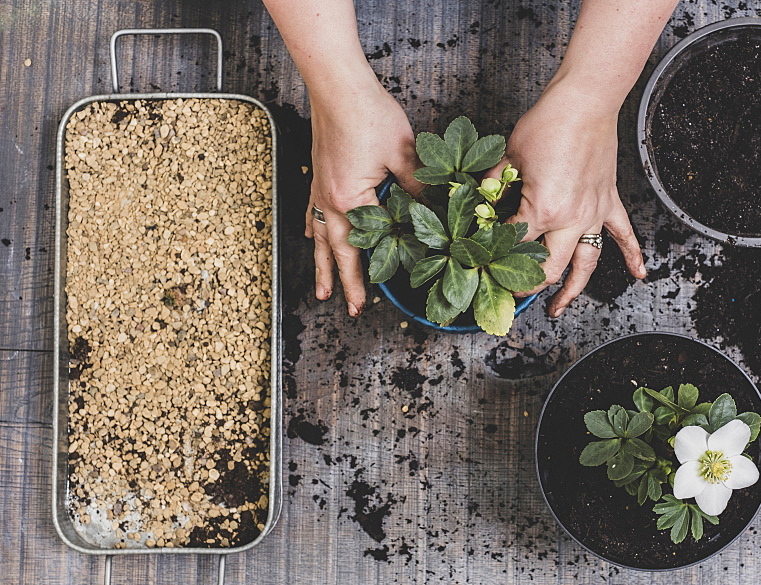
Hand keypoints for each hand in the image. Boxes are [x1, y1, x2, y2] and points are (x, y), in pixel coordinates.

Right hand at [307, 79, 422, 314]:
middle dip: (344, 282)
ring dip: (322, 264)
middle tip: (350, 308)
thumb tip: (437, 208)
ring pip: (320, 236)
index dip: (375, 271)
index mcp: (352, 198)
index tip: (375, 299)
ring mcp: (321, 187)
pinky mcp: (319, 174)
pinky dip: (313, 228)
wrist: (338, 85)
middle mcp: (330, 198)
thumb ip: (419, 186)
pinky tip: (310, 234)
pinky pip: (313, 211)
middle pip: (336, 251)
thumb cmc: (369, 114)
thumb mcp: (404, 154)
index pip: (368, 244)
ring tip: (321, 289)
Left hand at [489, 82, 645, 317]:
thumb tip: (479, 205)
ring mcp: (593, 214)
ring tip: (558, 310)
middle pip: (548, 268)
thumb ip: (494, 186)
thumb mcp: (508, 157)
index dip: (492, 253)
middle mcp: (571, 219)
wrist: (585, 101)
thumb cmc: (547, 124)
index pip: (513, 243)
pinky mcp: (608, 202)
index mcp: (542, 209)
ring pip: (586, 265)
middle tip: (511, 292)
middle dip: (527, 285)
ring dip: (572, 291)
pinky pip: (624, 235)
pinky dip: (633, 256)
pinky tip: (639, 274)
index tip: (481, 260)